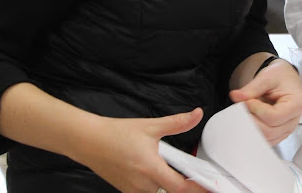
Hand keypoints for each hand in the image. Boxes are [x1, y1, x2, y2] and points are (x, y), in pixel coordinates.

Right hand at [73, 109, 207, 192]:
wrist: (89, 141)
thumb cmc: (117, 134)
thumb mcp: (151, 125)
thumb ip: (177, 123)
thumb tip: (196, 115)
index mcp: (150, 168)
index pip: (180, 187)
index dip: (198, 189)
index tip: (211, 187)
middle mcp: (142, 184)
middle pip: (171, 191)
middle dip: (184, 184)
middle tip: (195, 174)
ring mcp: (133, 190)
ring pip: (159, 192)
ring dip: (168, 183)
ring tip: (173, 167)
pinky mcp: (127, 191)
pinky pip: (147, 192)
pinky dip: (156, 184)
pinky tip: (156, 170)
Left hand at [230, 59, 301, 144]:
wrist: (285, 79)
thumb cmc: (280, 77)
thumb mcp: (267, 76)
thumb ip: (252, 88)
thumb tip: (236, 96)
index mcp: (296, 104)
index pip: (274, 117)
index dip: (257, 110)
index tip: (248, 101)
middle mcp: (294, 120)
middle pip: (269, 131)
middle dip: (252, 120)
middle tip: (243, 107)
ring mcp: (287, 129)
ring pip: (266, 138)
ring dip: (252, 127)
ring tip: (247, 112)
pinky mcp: (280, 133)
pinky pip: (266, 140)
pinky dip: (255, 132)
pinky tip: (250, 119)